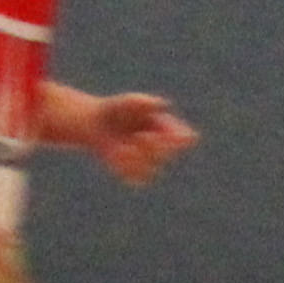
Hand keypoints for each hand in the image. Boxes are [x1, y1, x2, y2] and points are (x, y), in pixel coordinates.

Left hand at [83, 93, 199, 185]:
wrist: (95, 123)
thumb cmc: (117, 109)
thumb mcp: (130, 102)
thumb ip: (146, 102)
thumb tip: (163, 105)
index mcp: (170, 130)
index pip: (188, 138)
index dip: (180, 139)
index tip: (167, 133)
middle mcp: (164, 148)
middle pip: (168, 154)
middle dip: (154, 145)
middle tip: (139, 135)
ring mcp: (150, 162)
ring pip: (153, 169)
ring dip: (138, 158)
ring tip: (124, 148)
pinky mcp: (135, 173)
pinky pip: (137, 180)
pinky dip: (127, 170)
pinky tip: (117, 157)